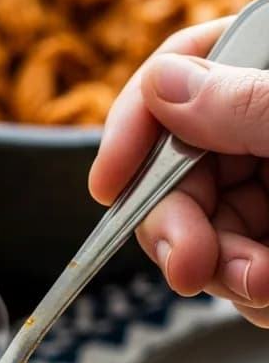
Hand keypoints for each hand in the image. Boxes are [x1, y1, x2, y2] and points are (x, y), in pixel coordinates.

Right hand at [89, 18, 268, 326]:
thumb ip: (247, 103)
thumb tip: (162, 83)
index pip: (184, 67)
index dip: (135, 125)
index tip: (109, 188)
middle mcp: (265, 125)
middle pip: (181, 164)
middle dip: (178, 224)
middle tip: (189, 269)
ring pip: (207, 228)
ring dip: (222, 272)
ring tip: (266, 287)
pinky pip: (242, 270)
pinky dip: (252, 295)